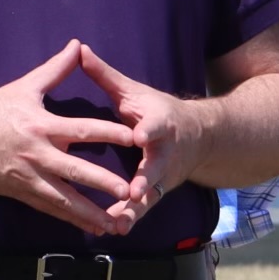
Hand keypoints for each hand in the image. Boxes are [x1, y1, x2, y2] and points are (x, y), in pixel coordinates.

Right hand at [0, 40, 140, 238]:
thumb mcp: (22, 88)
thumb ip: (54, 69)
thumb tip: (76, 46)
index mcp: (42, 126)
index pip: (83, 130)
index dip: (109, 133)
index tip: (134, 137)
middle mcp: (38, 154)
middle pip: (76, 171)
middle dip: (103, 183)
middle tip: (129, 191)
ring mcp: (29, 177)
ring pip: (64, 198)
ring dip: (89, 212)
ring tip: (113, 223)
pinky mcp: (20, 192)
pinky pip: (50, 208)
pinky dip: (70, 218)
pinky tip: (89, 226)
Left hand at [72, 44, 210, 226]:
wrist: (198, 137)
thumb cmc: (156, 111)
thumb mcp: (134, 92)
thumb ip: (106, 76)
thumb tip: (80, 49)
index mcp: (160, 124)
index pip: (156, 126)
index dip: (149, 131)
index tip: (140, 136)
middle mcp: (165, 151)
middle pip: (157, 166)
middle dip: (147, 179)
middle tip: (135, 191)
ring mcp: (164, 174)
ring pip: (151, 193)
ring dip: (136, 208)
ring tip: (118, 222)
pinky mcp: (158, 191)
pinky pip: (143, 208)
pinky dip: (130, 219)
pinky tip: (114, 230)